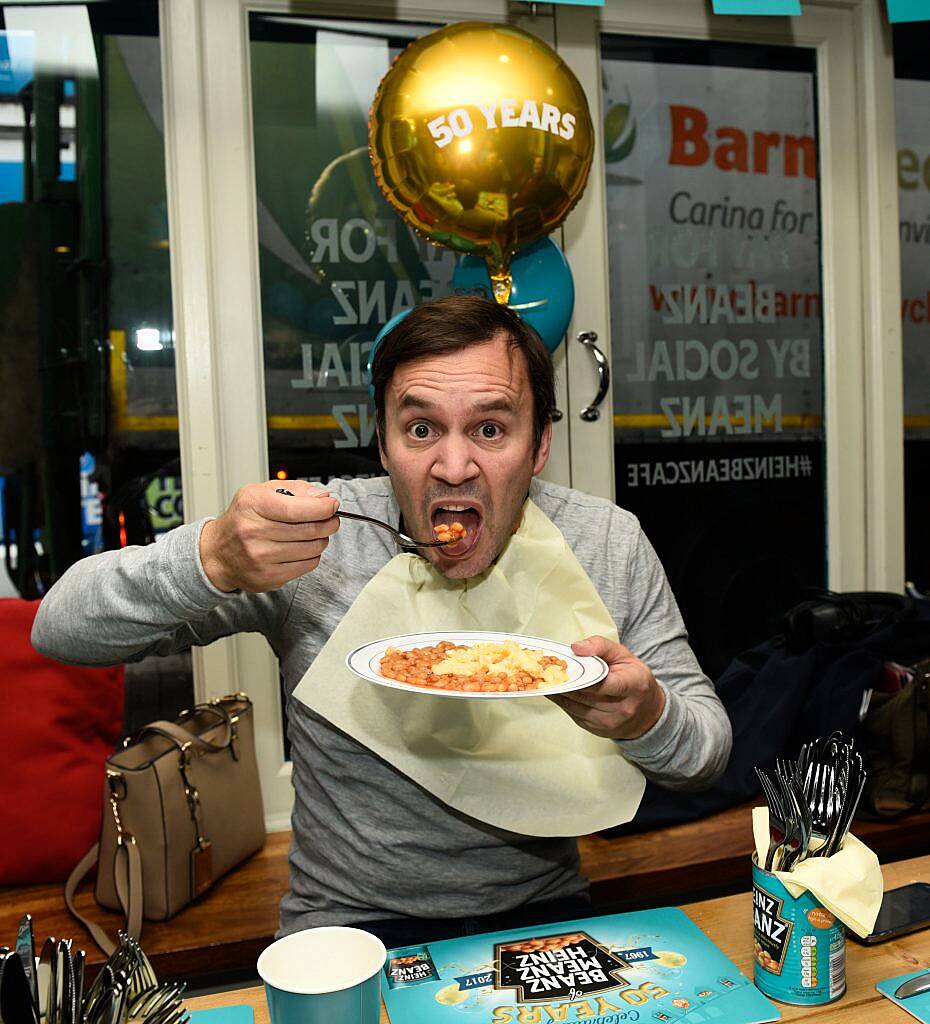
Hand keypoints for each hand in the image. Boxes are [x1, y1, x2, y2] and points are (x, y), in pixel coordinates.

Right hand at [200, 479, 338, 592]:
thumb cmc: (242, 519)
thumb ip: (295, 489)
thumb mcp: (261, 492)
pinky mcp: (269, 577)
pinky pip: (308, 565)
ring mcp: (261, 557)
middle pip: (311, 529)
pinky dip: (312, 555)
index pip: (298, 509)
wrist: (218, 553)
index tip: (332, 506)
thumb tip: (322, 498)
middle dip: (328, 522)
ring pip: (313, 548)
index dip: (323, 508)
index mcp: (252, 505)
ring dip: (321, 539)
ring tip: (313, 533)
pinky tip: (302, 548)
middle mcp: (254, 531)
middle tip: (330, 519)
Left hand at [548, 635, 665, 739]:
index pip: (604, 684)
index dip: (584, 677)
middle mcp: (622, 708)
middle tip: (545, 669)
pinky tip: (555, 689)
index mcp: (633, 686)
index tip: (567, 667)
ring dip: (559, 691)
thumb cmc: (634, 679)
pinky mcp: (596, 729)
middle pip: (585, 694)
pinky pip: (572, 713)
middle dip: (565, 681)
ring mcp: (608, 722)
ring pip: (574, 705)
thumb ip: (600, 646)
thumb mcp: (624, 655)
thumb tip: (576, 648)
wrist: (647, 712)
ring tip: (545, 678)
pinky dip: (562, 700)